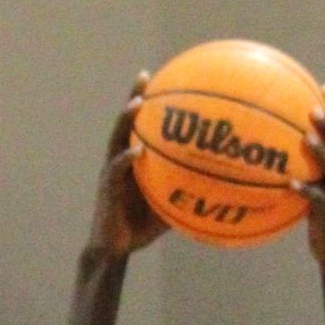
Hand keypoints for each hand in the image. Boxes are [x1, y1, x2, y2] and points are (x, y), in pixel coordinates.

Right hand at [87, 75, 167, 259]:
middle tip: (145, 76)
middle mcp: (120, 160)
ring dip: (126, 120)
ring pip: (117, 139)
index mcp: (134, 161)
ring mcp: (112, 172)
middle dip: (134, 97)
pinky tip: (137, 152)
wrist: (115, 248)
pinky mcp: (107, 189)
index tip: (160, 79)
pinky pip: (117, 170)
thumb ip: (185, 196)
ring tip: (137, 104)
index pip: (140, 127)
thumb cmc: (140, 229)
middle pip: (126, 123)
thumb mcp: (168, 209)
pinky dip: (126, 159)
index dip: (148, 104)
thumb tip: (217, 195)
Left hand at [295, 87, 324, 266]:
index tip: (324, 89)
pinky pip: (318, 199)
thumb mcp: (315, 189)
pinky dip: (305, 190)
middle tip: (314, 109)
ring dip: (321, 152)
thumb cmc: (320, 220)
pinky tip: (290, 183)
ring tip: (307, 138)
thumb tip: (279, 148)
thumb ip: (306, 169)